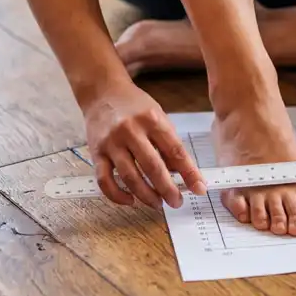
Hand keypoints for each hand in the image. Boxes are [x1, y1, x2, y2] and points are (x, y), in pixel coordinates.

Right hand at [79, 80, 206, 208]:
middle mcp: (131, 130)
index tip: (199, 189)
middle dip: (167, 189)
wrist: (102, 91)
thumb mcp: (158, 116)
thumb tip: (180, 173)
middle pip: (152, 166)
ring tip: (158, 204)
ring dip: (146, 195)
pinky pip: (105, 180)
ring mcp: (111, 142)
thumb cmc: (134, 106)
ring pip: (129, 176)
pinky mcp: (96, 152)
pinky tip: (130, 200)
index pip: (175, 151)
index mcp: (152, 120)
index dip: (189, 172)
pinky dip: (117, 195)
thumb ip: (168, 143)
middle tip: (176, 202)